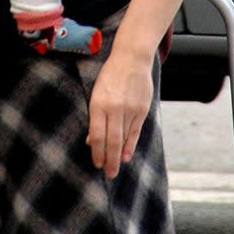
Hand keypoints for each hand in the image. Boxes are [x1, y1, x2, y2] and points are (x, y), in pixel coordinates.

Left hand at [86, 45, 152, 178]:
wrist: (132, 59)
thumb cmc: (109, 76)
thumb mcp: (96, 93)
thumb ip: (95, 117)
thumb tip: (91, 140)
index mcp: (99, 103)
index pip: (98, 135)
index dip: (97, 152)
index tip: (96, 164)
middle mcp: (115, 108)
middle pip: (111, 141)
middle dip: (108, 160)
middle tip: (107, 174)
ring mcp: (130, 109)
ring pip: (124, 138)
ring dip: (118, 156)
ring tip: (115, 169)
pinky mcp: (142, 109)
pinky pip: (135, 132)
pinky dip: (130, 145)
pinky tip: (126, 156)